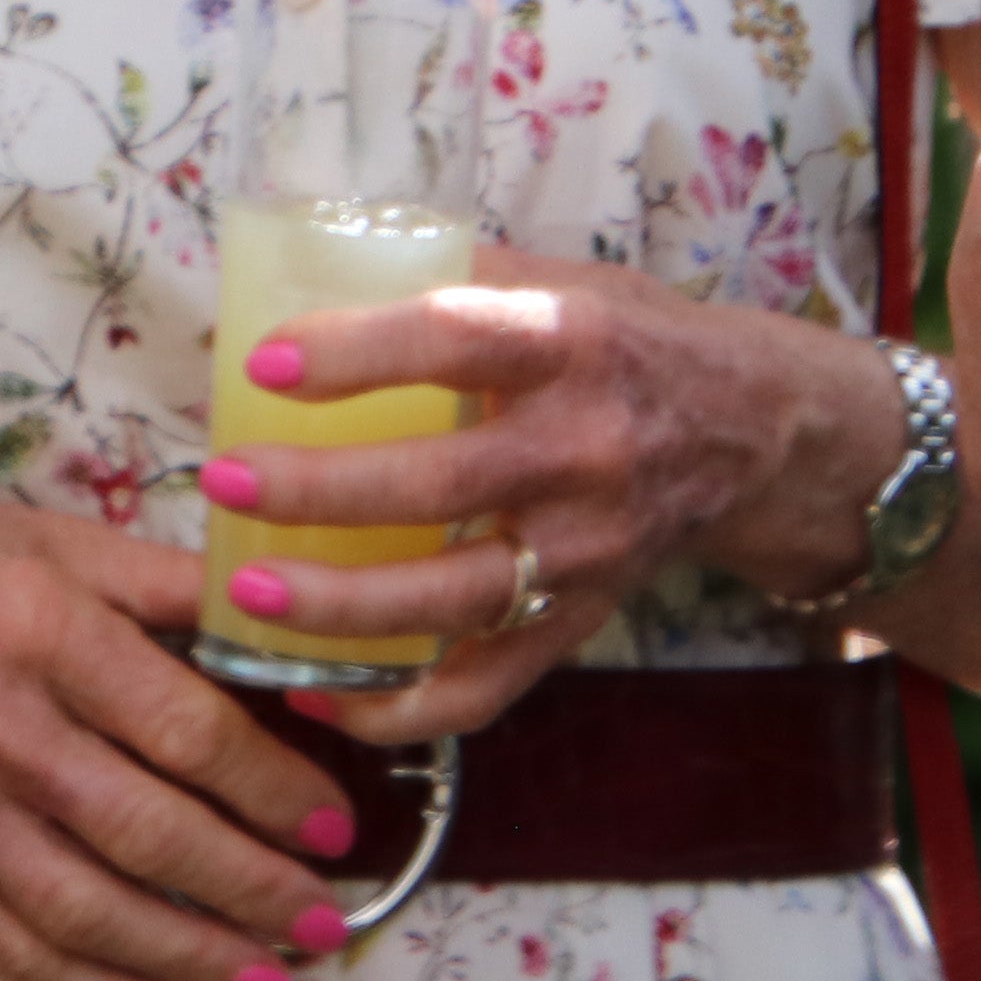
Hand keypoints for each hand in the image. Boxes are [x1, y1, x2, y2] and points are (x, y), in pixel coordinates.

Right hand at [0, 483, 360, 980]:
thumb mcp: (52, 539)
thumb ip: (171, 583)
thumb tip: (288, 629)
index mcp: (40, 624)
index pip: (185, 730)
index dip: (272, 789)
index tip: (333, 825)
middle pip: (146, 832)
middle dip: (251, 889)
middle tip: (327, 918)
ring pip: (85, 909)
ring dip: (189, 956)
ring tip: (268, 975)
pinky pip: (12, 946)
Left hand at [190, 255, 908, 740]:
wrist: (756, 435)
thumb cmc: (632, 344)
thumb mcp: (566, 283)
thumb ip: (457, 279)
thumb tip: (312, 273)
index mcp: (572, 342)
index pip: (455, 341)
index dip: (357, 353)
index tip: (264, 364)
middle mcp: (585, 450)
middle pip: (441, 484)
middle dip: (319, 491)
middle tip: (223, 481)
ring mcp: (586, 551)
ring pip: (454, 598)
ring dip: (340, 608)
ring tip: (247, 593)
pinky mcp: (581, 623)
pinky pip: (484, 687)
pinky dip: (397, 707)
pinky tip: (315, 692)